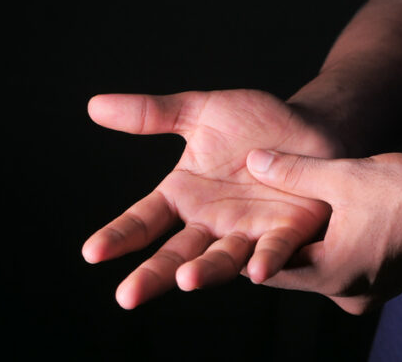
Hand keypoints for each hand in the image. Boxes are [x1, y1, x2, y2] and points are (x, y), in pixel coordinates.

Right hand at [82, 89, 342, 308]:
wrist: (310, 125)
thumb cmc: (254, 122)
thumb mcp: (198, 112)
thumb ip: (150, 114)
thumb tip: (93, 105)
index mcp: (183, 196)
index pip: (143, 222)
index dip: (119, 237)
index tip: (91, 252)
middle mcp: (210, 222)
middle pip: (175, 254)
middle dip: (152, 275)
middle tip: (126, 297)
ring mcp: (247, 231)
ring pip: (220, 259)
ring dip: (204, 272)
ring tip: (185, 279)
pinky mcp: (286, 232)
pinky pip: (273, 250)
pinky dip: (265, 261)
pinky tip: (254, 271)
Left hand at [245, 150, 401, 313]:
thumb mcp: (347, 175)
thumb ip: (295, 171)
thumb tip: (252, 160)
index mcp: (331, 273)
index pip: (267, 268)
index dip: (244, 245)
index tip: (222, 226)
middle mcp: (344, 291)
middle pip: (288, 270)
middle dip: (267, 244)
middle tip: (240, 218)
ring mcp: (363, 291)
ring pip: (311, 268)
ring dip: (295, 245)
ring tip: (271, 215)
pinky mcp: (376, 282)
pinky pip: (334, 267)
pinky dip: (320, 248)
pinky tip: (313, 222)